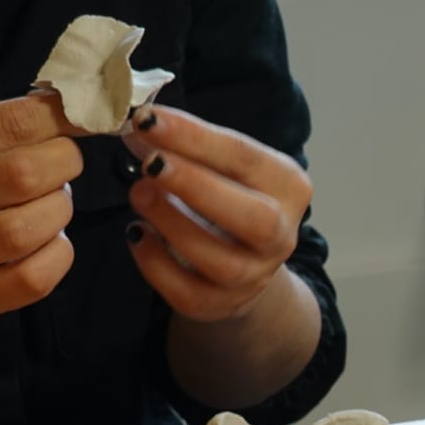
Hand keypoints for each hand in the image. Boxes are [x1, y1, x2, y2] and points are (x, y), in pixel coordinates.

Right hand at [0, 95, 81, 330]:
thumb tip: (71, 108)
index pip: (8, 124)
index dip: (61, 117)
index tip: (83, 117)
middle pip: (23, 174)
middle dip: (64, 162)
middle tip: (63, 163)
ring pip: (32, 227)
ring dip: (60, 208)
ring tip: (48, 202)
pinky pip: (37, 276)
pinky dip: (58, 252)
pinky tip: (46, 239)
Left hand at [121, 106, 311, 322]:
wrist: (242, 260)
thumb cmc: (226, 196)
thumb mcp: (221, 165)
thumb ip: (189, 146)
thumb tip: (140, 124)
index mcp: (288, 187)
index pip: (245, 158)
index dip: (194, 138)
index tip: (147, 119)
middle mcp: (280, 236)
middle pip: (254, 217)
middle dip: (196, 186)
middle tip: (149, 164)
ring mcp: (254, 276)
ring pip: (221, 261)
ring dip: (173, 224)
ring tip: (137, 193)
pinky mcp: (220, 305)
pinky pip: (187, 292)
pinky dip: (155, 263)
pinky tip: (136, 233)